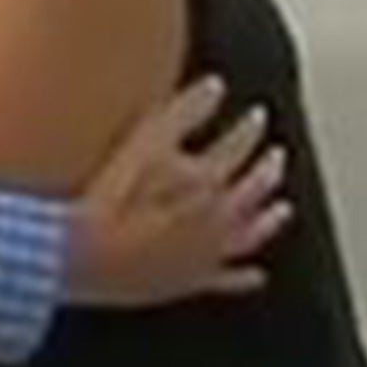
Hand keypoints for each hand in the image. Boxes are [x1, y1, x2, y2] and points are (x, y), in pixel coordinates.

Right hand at [64, 76, 292, 307]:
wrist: (84, 254)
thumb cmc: (110, 195)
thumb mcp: (142, 140)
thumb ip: (182, 111)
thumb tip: (216, 85)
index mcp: (207, 179)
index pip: (239, 147)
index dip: (250, 128)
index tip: (258, 116)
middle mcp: (217, 217)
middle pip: (253, 190)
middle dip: (266, 170)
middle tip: (277, 157)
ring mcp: (206, 253)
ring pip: (251, 234)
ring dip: (269, 220)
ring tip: (282, 209)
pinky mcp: (189, 282)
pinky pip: (227, 280)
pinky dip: (245, 277)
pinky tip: (257, 275)